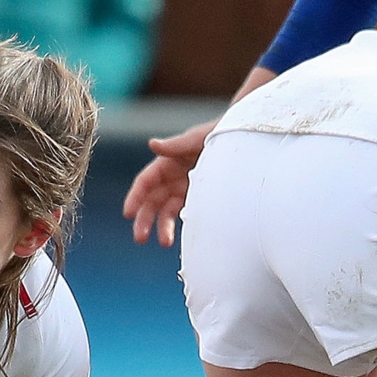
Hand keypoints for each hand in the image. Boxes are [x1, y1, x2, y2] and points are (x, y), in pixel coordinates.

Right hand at [123, 119, 213, 245]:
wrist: (248, 141)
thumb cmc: (222, 133)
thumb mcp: (199, 138)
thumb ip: (176, 144)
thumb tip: (152, 144)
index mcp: (168, 163)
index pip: (145, 183)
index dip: (135, 197)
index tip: (128, 213)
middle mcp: (173, 178)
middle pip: (151, 201)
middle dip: (144, 219)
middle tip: (139, 238)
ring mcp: (185, 190)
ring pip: (167, 212)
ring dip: (162, 227)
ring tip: (165, 242)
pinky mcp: (199, 199)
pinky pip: (185, 214)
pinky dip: (181, 225)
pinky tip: (184, 236)